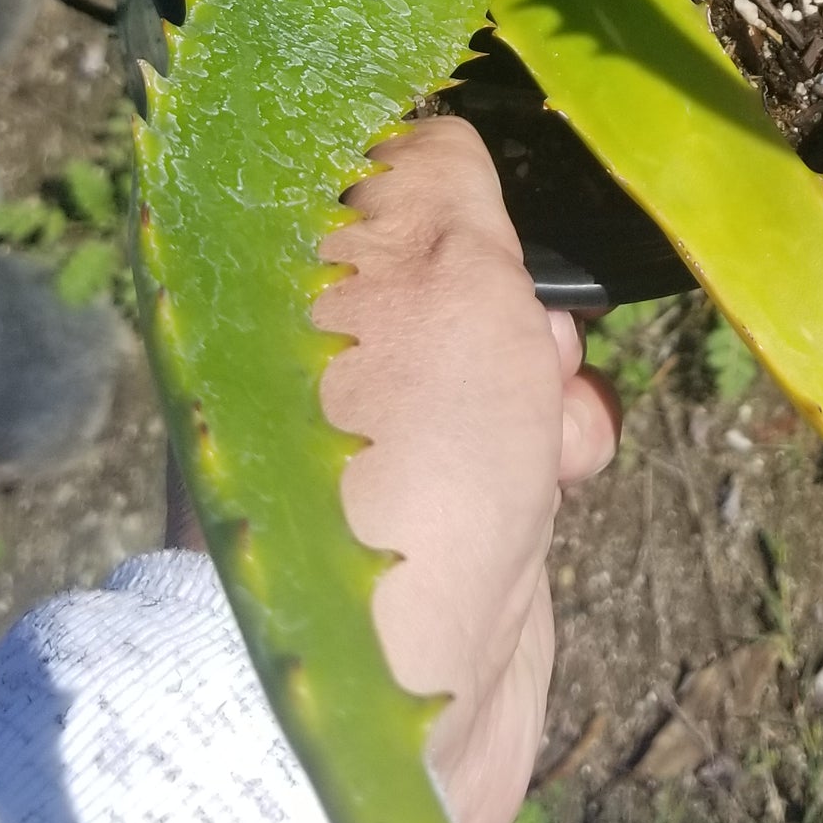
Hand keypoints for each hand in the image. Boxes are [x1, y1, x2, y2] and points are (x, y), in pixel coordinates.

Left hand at [310, 116, 620, 822]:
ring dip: (551, 372)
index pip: (359, 162)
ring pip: (503, 344)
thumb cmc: (404, 450)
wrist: (396, 684)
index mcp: (260, 272)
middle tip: (521, 332)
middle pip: (451, 253)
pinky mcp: (446, 507)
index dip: (443, 173)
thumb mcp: (431, 256)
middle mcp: (306, 344)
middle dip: (516, 284)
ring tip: (544, 427)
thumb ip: (442, 171)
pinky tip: (562, 476)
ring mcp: (378, 431)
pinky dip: (562, 443)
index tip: (497, 192)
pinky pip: (530, 432)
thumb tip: (440, 139)